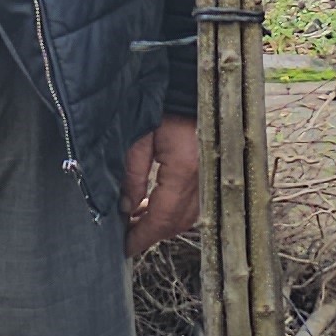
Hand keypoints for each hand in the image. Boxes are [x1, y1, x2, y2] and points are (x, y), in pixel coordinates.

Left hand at [120, 114, 202, 257]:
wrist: (190, 88)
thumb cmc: (164, 107)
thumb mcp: (140, 138)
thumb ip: (133, 175)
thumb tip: (126, 208)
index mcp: (184, 170)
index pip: (162, 217)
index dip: (143, 236)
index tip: (126, 248)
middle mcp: (202, 179)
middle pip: (177, 222)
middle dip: (151, 234)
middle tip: (127, 237)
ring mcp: (210, 177)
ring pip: (187, 217)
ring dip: (162, 224)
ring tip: (136, 222)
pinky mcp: (210, 173)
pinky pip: (193, 204)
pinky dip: (173, 212)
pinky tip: (153, 207)